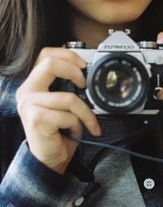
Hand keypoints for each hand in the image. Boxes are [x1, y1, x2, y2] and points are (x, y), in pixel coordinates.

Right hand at [16, 47, 100, 173]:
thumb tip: (85, 75)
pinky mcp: (37, 119)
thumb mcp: (61, 105)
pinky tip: (72, 132)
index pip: (45, 56)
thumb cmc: (58, 131)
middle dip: (75, 73)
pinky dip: (78, 126)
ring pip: (70, 98)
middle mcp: (27, 91)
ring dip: (84, 114)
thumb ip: (65, 88)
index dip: (66, 55)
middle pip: (51, 65)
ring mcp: (29, 104)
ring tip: (82, 124)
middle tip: (85, 85)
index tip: (83, 65)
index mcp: (34, 84)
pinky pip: (69, 116)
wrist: (49, 158)